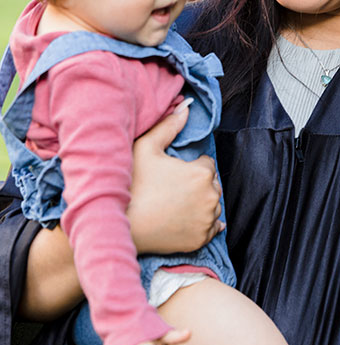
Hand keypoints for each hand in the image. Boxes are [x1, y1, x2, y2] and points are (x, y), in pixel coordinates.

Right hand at [128, 103, 224, 254]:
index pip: (206, 165)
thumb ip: (168, 126)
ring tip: (178, 203)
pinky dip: (205, 223)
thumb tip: (186, 106)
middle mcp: (211, 196)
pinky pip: (213, 227)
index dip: (191, 167)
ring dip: (202, 202)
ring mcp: (207, 219)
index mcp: (202, 173)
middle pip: (211, 184)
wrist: (120, 225)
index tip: (175, 173)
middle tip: (174, 188)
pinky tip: (192, 219)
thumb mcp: (146, 148)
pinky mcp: (202, 238)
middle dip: (198, 184)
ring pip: (213, 205)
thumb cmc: (133, 184)